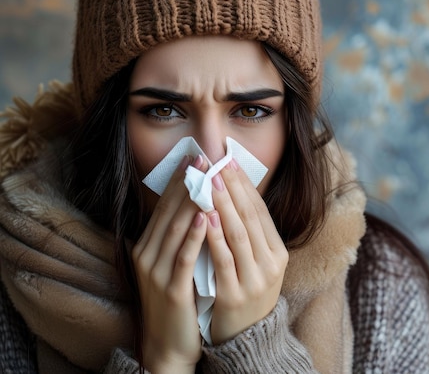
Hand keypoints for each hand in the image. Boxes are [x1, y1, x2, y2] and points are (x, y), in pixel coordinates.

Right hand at [132, 155, 208, 373]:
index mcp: (148, 247)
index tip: (194, 158)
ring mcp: (156, 272)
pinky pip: (183, 257)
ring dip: (191, 202)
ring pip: (175, 230)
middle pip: (168, 212)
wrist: (168, 344)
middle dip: (186, 184)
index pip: (164, 207)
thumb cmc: (177, 301)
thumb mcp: (172, 264)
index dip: (179, 182)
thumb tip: (197, 205)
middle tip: (201, 158)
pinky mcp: (170, 290)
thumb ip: (179, 238)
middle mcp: (147, 255)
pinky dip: (193, 236)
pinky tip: (205, 218)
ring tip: (205, 178)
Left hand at [207, 160, 288, 343]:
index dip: (244, 185)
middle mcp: (271, 264)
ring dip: (223, 205)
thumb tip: (232, 195)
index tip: (229, 161)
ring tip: (209, 182)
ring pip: (239, 234)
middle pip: (250, 217)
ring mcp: (255, 279)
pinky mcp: (235, 295)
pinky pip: (224, 259)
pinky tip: (206, 216)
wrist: (246, 338)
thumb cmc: (246, 293)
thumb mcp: (257, 264)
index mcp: (278, 253)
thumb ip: (249, 235)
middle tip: (217, 163)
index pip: (260, 211)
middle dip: (232, 187)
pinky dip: (215, 236)